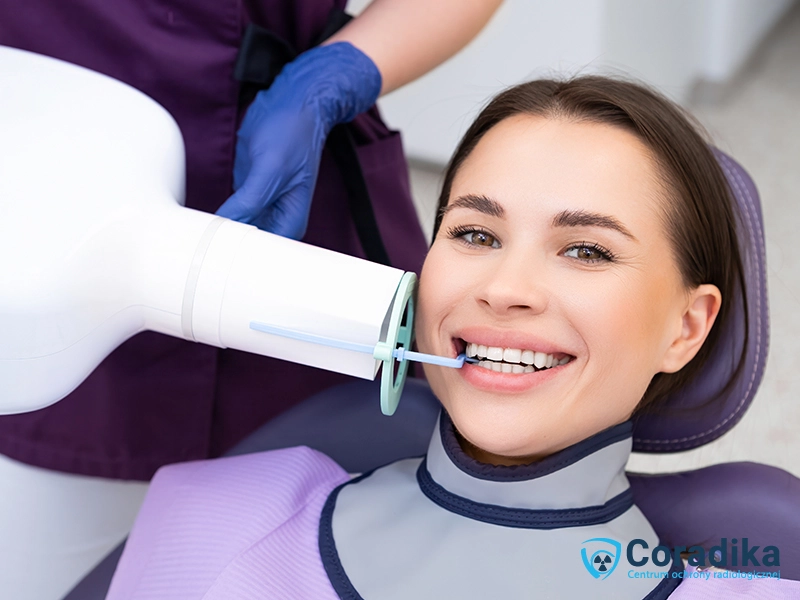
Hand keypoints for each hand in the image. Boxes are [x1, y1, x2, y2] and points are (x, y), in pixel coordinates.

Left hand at [216, 42, 381, 239]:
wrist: (292, 103)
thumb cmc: (292, 132)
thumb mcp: (270, 168)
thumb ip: (249, 202)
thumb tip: (225, 226)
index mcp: (290, 223)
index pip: (263, 255)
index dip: (239, 258)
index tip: (214, 254)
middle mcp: (277, 220)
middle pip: (247, 247)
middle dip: (224, 246)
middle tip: (197, 245)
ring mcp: (261, 207)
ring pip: (235, 231)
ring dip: (217, 232)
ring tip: (195, 236)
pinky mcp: (247, 194)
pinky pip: (228, 212)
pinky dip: (216, 215)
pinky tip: (200, 218)